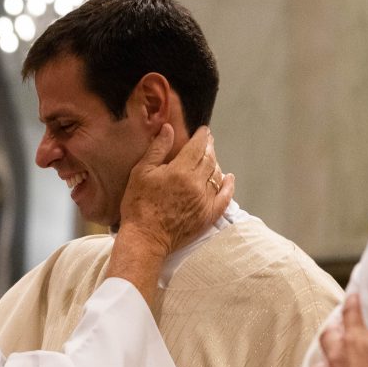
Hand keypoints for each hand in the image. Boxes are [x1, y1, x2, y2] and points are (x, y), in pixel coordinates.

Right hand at [117, 124, 233, 254]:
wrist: (145, 238)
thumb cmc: (139, 205)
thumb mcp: (141, 172)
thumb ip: (157, 149)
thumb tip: (169, 129)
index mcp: (180, 170)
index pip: (197, 146)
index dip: (202, 136)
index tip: (203, 130)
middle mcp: (196, 184)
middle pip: (209, 159)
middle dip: (209, 147)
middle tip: (208, 141)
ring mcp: (204, 200)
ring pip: (217, 175)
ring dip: (215, 164)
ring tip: (210, 158)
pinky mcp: (208, 215)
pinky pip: (225, 197)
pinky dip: (228, 186)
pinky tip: (229, 178)